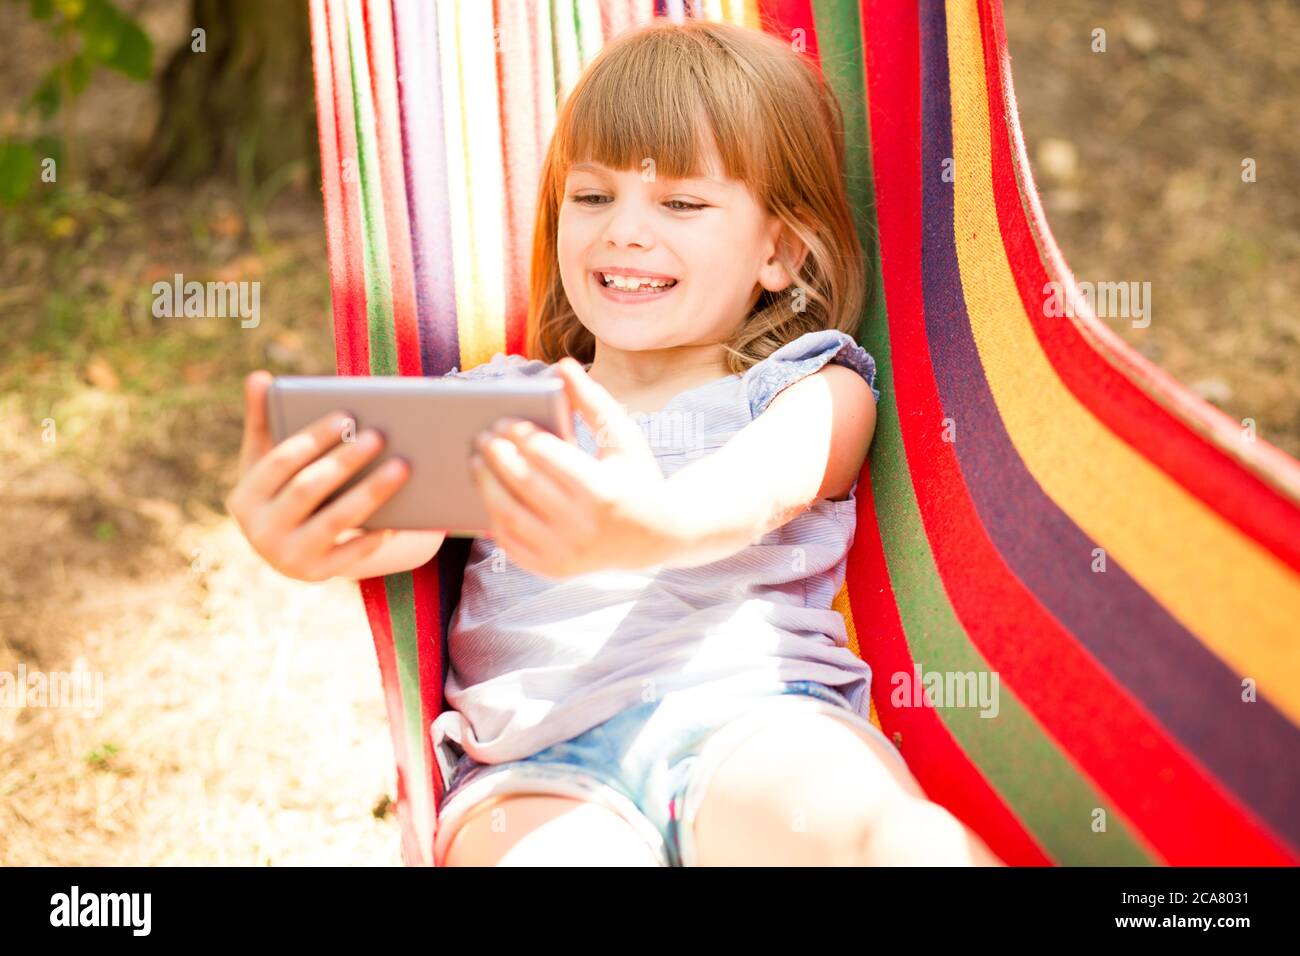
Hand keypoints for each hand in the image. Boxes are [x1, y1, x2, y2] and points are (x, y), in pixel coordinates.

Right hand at [224, 370, 441, 581]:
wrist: (283, 546)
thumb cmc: (279, 490)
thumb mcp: (265, 459)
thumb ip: (264, 419)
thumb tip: (259, 377)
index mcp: (245, 497)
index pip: (281, 461)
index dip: (313, 438)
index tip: (347, 415)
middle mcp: (260, 530)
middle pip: (309, 489)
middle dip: (346, 461)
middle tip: (381, 435)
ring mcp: (287, 557)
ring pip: (336, 520)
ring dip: (371, 492)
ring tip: (403, 466)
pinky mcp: (316, 575)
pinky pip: (350, 554)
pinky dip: (373, 537)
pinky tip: (400, 517)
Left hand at [469, 357, 677, 579]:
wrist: (658, 538)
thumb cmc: (637, 477)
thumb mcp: (624, 438)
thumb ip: (593, 401)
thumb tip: (562, 365)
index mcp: (602, 491)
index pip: (547, 456)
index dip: (520, 435)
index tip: (503, 420)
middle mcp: (582, 527)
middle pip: (523, 484)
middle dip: (496, 456)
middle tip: (481, 436)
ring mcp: (566, 553)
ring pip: (509, 515)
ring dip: (486, 485)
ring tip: (477, 462)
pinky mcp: (554, 570)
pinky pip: (511, 543)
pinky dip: (494, 518)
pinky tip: (487, 494)